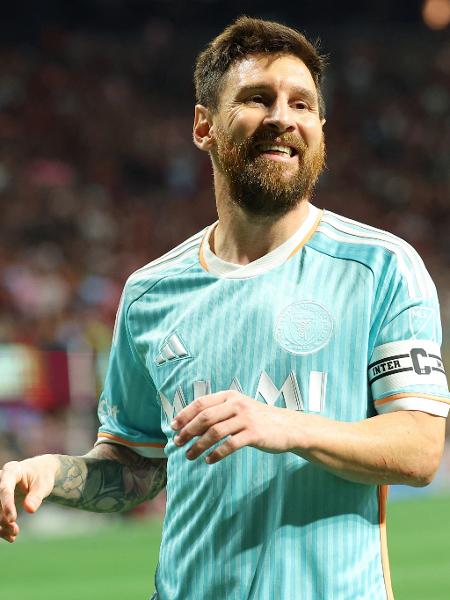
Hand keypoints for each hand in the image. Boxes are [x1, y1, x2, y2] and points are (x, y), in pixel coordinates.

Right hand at [0, 455, 59, 542]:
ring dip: (1, 525)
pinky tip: (10, 537)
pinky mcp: (0, 501)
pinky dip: (1, 527)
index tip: (12, 519)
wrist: (41, 472)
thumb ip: (36, 496)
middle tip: (15, 530)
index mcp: (11, 470)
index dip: (6, 504)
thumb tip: (29, 510)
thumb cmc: (42, 475)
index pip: (4, 488)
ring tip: (14, 534)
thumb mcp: (44, 484)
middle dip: (2, 517)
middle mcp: (1, 479)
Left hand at [171, 391, 299, 463]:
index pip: (201, 403)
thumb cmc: (259, 419)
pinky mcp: (254, 434)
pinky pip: (229, 445)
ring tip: (189, 456)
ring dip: (198, 445)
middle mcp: (237, 404)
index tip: (173, 427)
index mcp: (230, 396)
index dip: (184, 415)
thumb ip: (219, 411)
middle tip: (177, 443)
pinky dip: (216, 454)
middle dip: (187, 431)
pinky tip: (209, 460)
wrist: (289, 426)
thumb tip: (190, 424)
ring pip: (214, 432)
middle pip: (205, 417)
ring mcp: (246, 418)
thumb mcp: (239, 407)